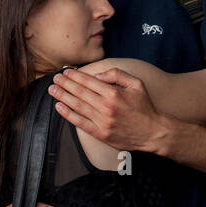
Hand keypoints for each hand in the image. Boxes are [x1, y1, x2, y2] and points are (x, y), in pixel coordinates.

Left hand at [49, 66, 166, 152]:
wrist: (152, 133)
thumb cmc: (144, 107)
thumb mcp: (136, 83)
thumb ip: (117, 75)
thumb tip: (97, 76)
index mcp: (113, 93)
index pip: (88, 81)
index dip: (74, 76)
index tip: (65, 72)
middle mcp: (105, 107)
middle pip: (79, 92)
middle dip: (65, 84)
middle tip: (55, 79)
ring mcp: (102, 122)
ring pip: (77, 106)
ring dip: (62, 97)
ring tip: (53, 90)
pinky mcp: (101, 134)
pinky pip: (80, 123)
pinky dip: (68, 115)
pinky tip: (59, 107)